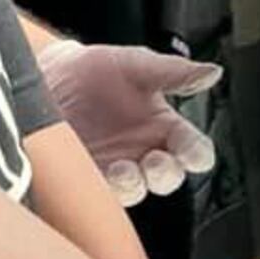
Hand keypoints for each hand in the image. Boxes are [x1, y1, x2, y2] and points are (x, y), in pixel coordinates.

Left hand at [35, 40, 221, 204]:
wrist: (47, 77)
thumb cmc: (96, 70)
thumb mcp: (136, 64)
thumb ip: (174, 72)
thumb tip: (212, 73)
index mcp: (164, 127)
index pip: (193, 149)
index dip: (197, 154)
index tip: (192, 154)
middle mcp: (144, 152)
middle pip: (168, 177)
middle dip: (165, 175)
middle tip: (154, 162)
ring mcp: (115, 168)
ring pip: (136, 190)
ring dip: (134, 185)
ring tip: (121, 168)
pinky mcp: (86, 177)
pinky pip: (100, 194)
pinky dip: (102, 190)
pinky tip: (96, 175)